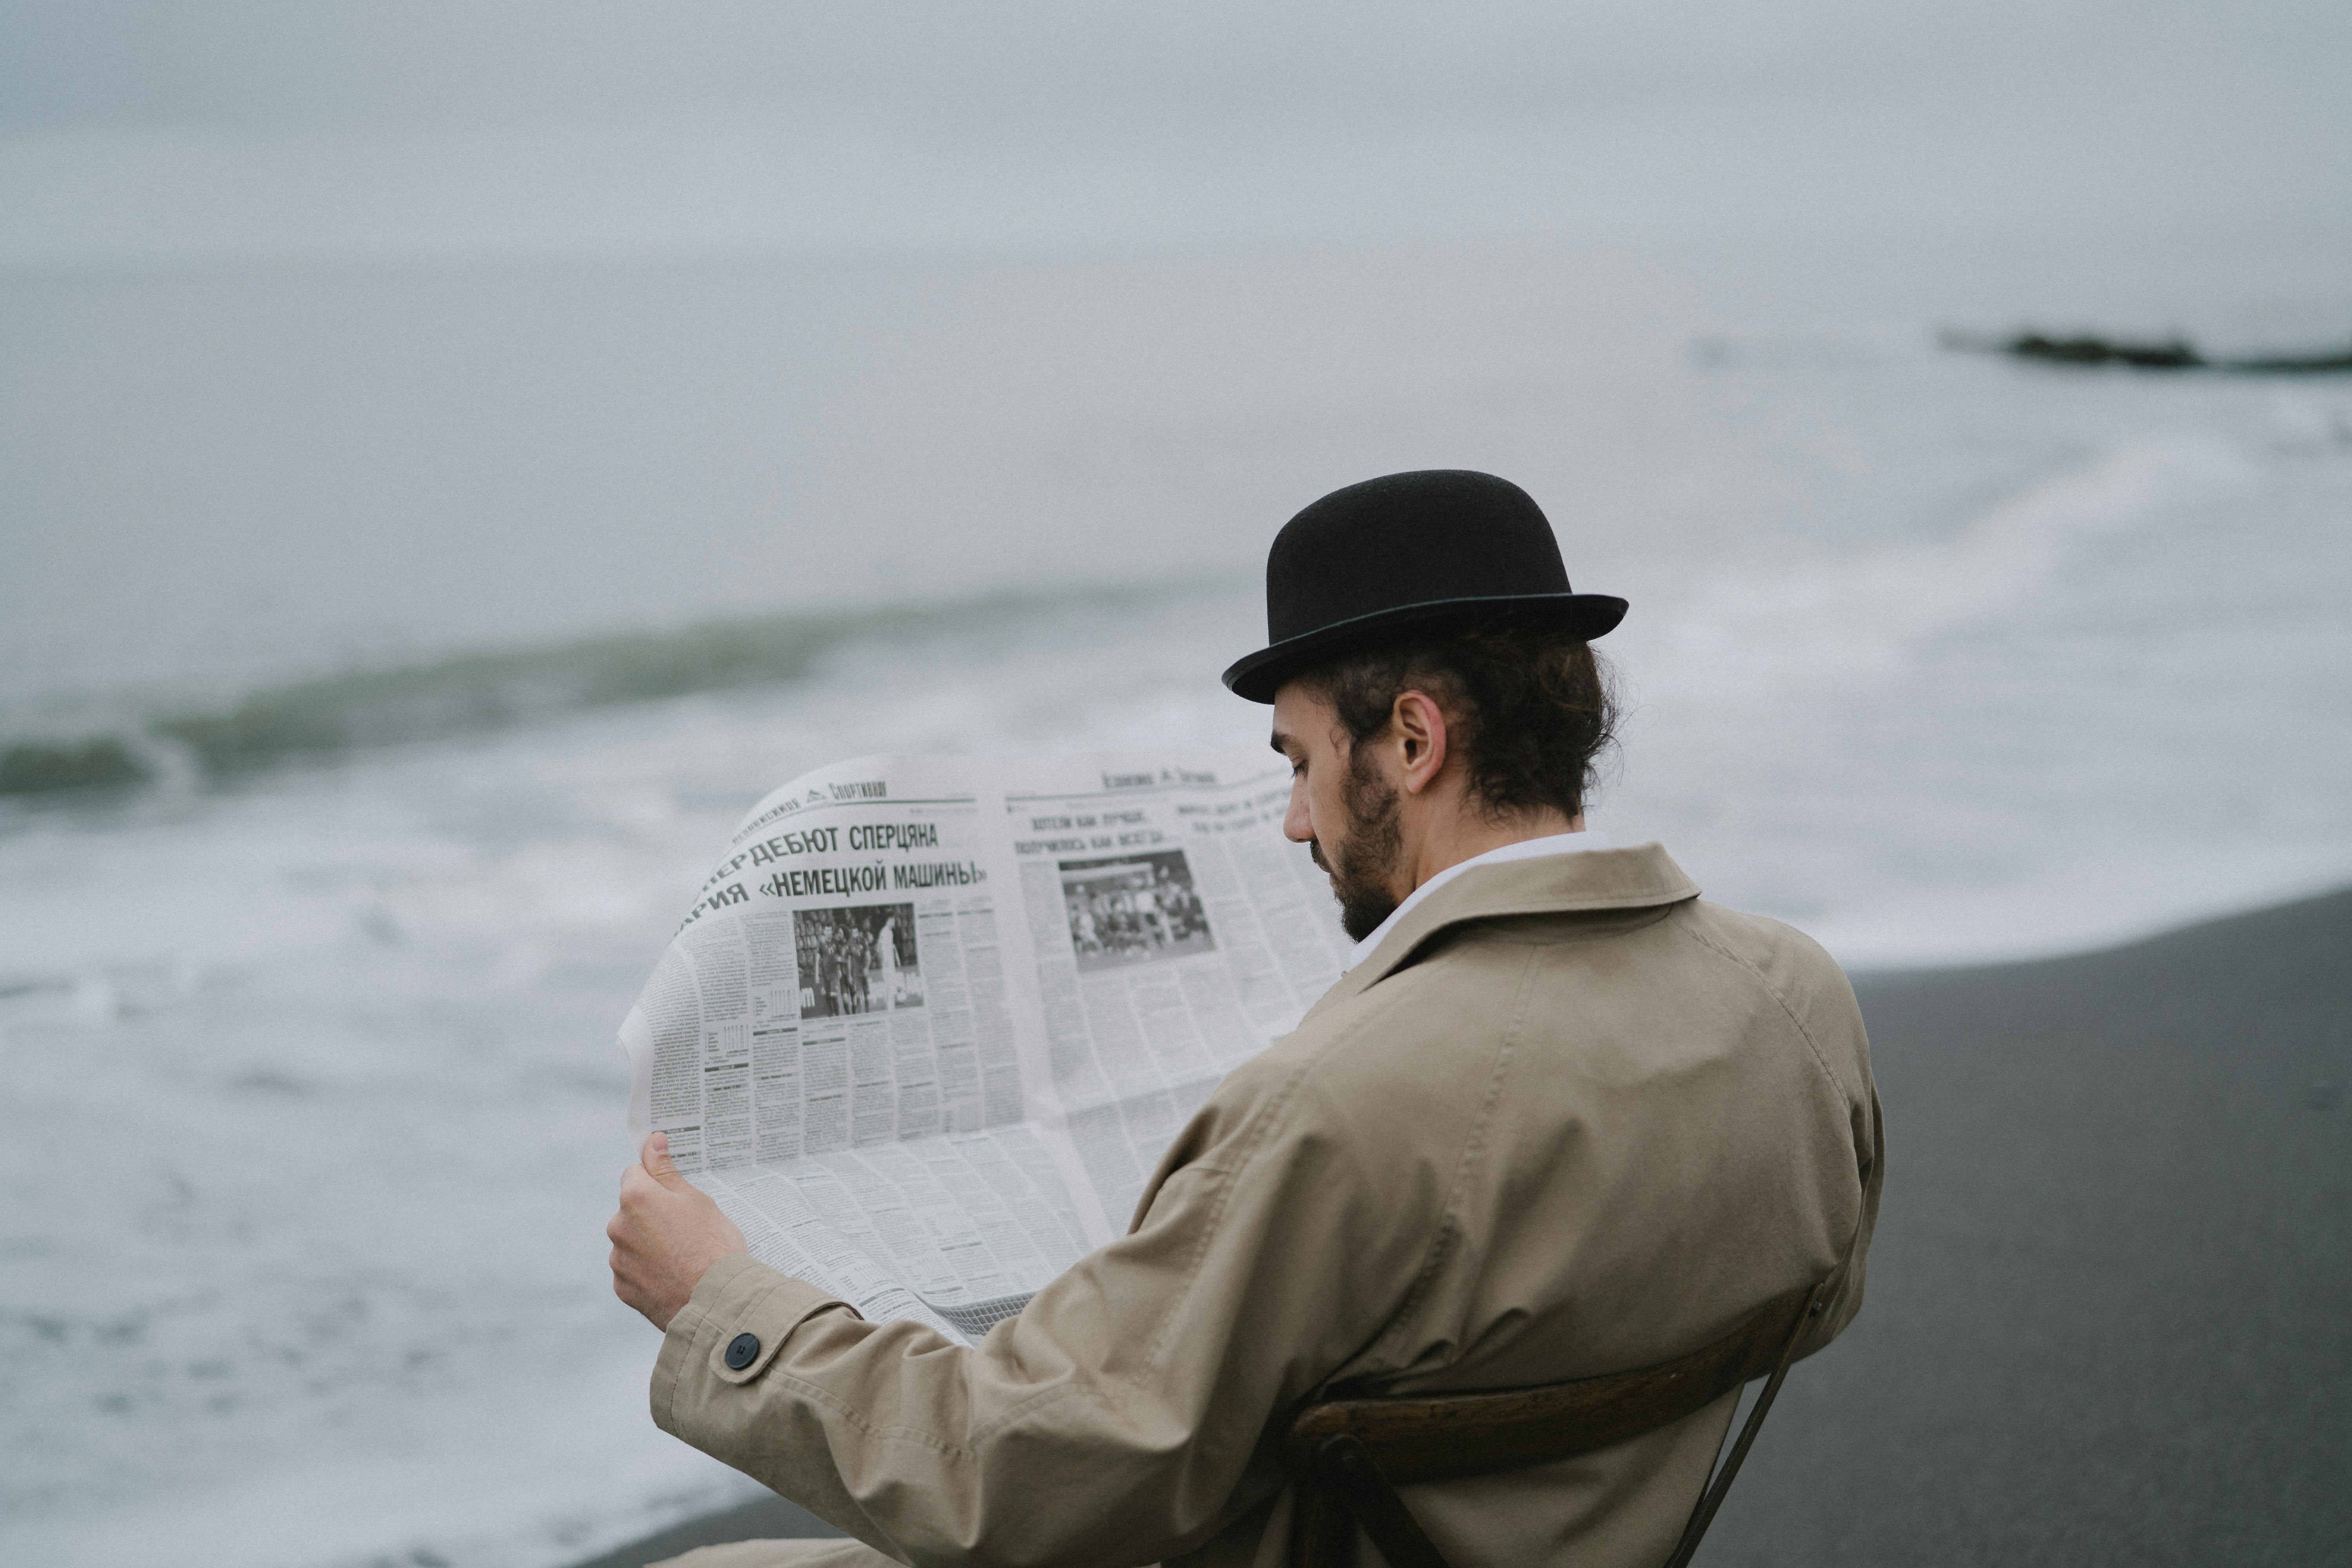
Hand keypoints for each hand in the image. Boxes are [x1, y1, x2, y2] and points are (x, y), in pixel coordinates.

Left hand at [608, 1133, 747, 1330]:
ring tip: (683, 1257)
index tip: (676, 1195)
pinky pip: (632, 1271)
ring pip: (632, 1241)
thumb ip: (667, 1172)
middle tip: (687, 1229)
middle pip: (632, 1210)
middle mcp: (618, 1227)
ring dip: (649, 1244)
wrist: (716, 1301)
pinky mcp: (622, 1288)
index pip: (635, 1174)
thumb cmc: (713, 1245)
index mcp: (636, 1198)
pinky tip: (673, 1277)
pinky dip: (648, 1272)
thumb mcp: (696, 1200)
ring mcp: (618, 1260)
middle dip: (652, 1215)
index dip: (657, 1182)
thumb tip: (652, 1142)